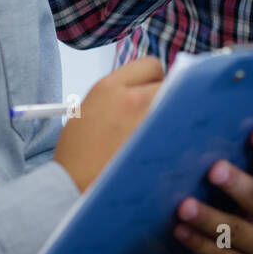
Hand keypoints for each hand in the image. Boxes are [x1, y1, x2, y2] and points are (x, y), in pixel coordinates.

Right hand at [53, 56, 164, 192]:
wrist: (73, 188)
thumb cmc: (77, 155)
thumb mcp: (87, 109)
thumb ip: (117, 93)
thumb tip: (144, 88)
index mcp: (109, 87)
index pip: (150, 65)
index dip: (151, 78)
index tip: (150, 89)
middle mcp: (133, 99)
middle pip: (168, 83)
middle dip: (164, 94)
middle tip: (155, 110)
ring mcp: (149, 121)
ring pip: (177, 105)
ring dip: (170, 114)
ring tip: (155, 131)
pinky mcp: (162, 143)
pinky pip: (178, 130)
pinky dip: (174, 135)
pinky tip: (159, 146)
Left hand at [173, 125, 252, 253]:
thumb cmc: (238, 206)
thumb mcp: (246, 184)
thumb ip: (239, 163)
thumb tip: (205, 135)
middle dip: (237, 184)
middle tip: (213, 170)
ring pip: (238, 232)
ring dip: (209, 218)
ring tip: (184, 206)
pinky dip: (200, 244)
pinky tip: (181, 231)